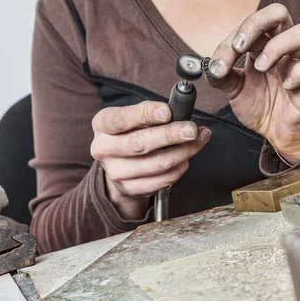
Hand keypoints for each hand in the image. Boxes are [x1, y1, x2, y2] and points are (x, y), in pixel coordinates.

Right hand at [91, 101, 210, 219]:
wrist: (119, 162)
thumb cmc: (131, 131)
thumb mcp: (134, 115)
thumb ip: (153, 112)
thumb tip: (181, 113)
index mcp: (102, 125)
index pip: (121, 119)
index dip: (145, 114)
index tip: (167, 111)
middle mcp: (103, 149)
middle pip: (140, 144)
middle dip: (170, 135)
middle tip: (191, 130)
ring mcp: (116, 172)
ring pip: (157, 163)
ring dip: (183, 151)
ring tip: (197, 141)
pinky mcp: (130, 188)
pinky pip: (163, 180)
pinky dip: (180, 167)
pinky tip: (186, 157)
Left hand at [207, 3, 299, 163]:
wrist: (277, 133)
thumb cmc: (260, 105)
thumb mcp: (234, 90)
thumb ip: (220, 77)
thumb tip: (210, 67)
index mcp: (262, 44)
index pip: (249, 26)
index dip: (231, 41)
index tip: (218, 65)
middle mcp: (282, 47)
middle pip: (278, 12)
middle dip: (256, 24)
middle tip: (239, 46)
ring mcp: (299, 62)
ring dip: (277, 46)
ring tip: (261, 67)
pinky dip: (299, 72)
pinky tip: (286, 86)